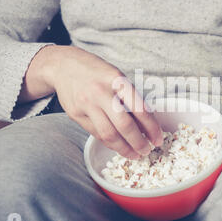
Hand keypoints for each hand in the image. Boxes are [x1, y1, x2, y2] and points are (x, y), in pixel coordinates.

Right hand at [26, 45, 162, 158]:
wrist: (63, 66)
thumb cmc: (95, 71)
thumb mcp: (116, 76)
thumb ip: (130, 98)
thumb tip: (146, 124)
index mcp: (117, 80)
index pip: (140, 109)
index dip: (152, 127)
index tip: (158, 138)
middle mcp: (101, 92)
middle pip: (124, 125)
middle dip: (139, 142)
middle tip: (147, 150)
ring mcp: (87, 105)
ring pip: (109, 134)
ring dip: (124, 148)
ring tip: (135, 154)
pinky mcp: (76, 114)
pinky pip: (96, 134)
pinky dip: (110, 143)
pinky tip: (119, 146)